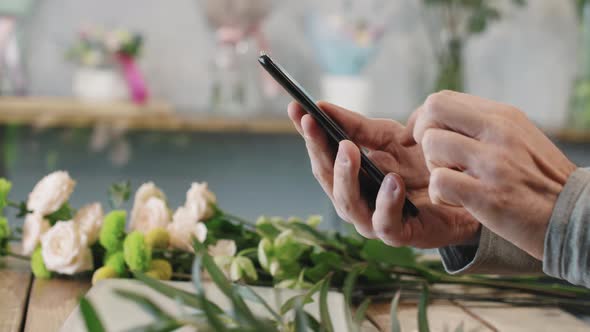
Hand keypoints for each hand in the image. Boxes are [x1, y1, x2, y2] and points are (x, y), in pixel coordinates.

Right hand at [288, 101, 480, 247]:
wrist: (460, 189)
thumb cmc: (418, 165)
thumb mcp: (387, 138)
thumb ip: (355, 126)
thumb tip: (321, 105)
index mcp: (347, 178)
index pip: (320, 155)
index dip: (307, 133)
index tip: (296, 108)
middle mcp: (354, 200)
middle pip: (327, 178)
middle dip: (319, 150)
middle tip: (316, 124)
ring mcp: (373, 220)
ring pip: (348, 204)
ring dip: (346, 175)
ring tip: (349, 148)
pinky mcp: (399, 234)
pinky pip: (386, 222)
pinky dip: (386, 202)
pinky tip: (392, 181)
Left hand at [405, 90, 576, 258]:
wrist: (574, 218)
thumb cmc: (540, 180)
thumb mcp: (518, 137)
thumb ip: (483, 125)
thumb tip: (439, 118)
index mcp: (503, 116)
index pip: (442, 100)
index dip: (422, 118)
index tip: (420, 137)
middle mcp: (498, 132)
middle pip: (432, 111)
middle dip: (421, 135)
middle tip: (435, 158)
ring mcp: (493, 163)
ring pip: (432, 145)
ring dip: (433, 167)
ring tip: (453, 180)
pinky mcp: (488, 195)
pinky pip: (439, 182)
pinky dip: (440, 194)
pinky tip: (457, 201)